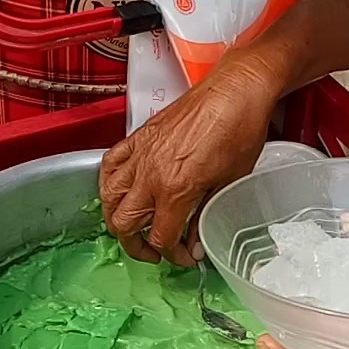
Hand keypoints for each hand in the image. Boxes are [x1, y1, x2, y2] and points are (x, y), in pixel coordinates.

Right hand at [100, 53, 283, 265]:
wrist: (235, 91)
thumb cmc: (239, 130)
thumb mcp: (228, 183)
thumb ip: (204, 217)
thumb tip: (195, 243)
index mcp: (175, 190)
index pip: (161, 238)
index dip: (173, 255)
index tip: (184, 257)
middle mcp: (150, 174)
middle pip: (124, 224)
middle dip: (137, 246)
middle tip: (154, 250)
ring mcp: (140, 154)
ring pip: (109, 198)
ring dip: (117, 218)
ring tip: (133, 226)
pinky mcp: (137, 137)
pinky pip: (109, 165)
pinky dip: (108, 183)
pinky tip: (119, 191)